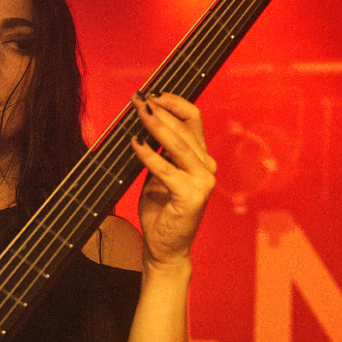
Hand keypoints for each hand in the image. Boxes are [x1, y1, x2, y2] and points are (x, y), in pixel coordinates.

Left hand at [130, 92, 216, 270]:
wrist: (165, 247)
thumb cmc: (161, 210)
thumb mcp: (158, 173)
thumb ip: (159, 150)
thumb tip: (143, 122)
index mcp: (200, 157)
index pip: (192, 119)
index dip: (173, 102)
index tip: (151, 94)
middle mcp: (206, 166)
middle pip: (184, 127)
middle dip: (158, 110)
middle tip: (137, 99)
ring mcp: (202, 181)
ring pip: (177, 144)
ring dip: (155, 125)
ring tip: (137, 112)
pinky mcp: (192, 196)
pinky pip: (166, 169)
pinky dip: (149, 155)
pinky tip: (135, 143)